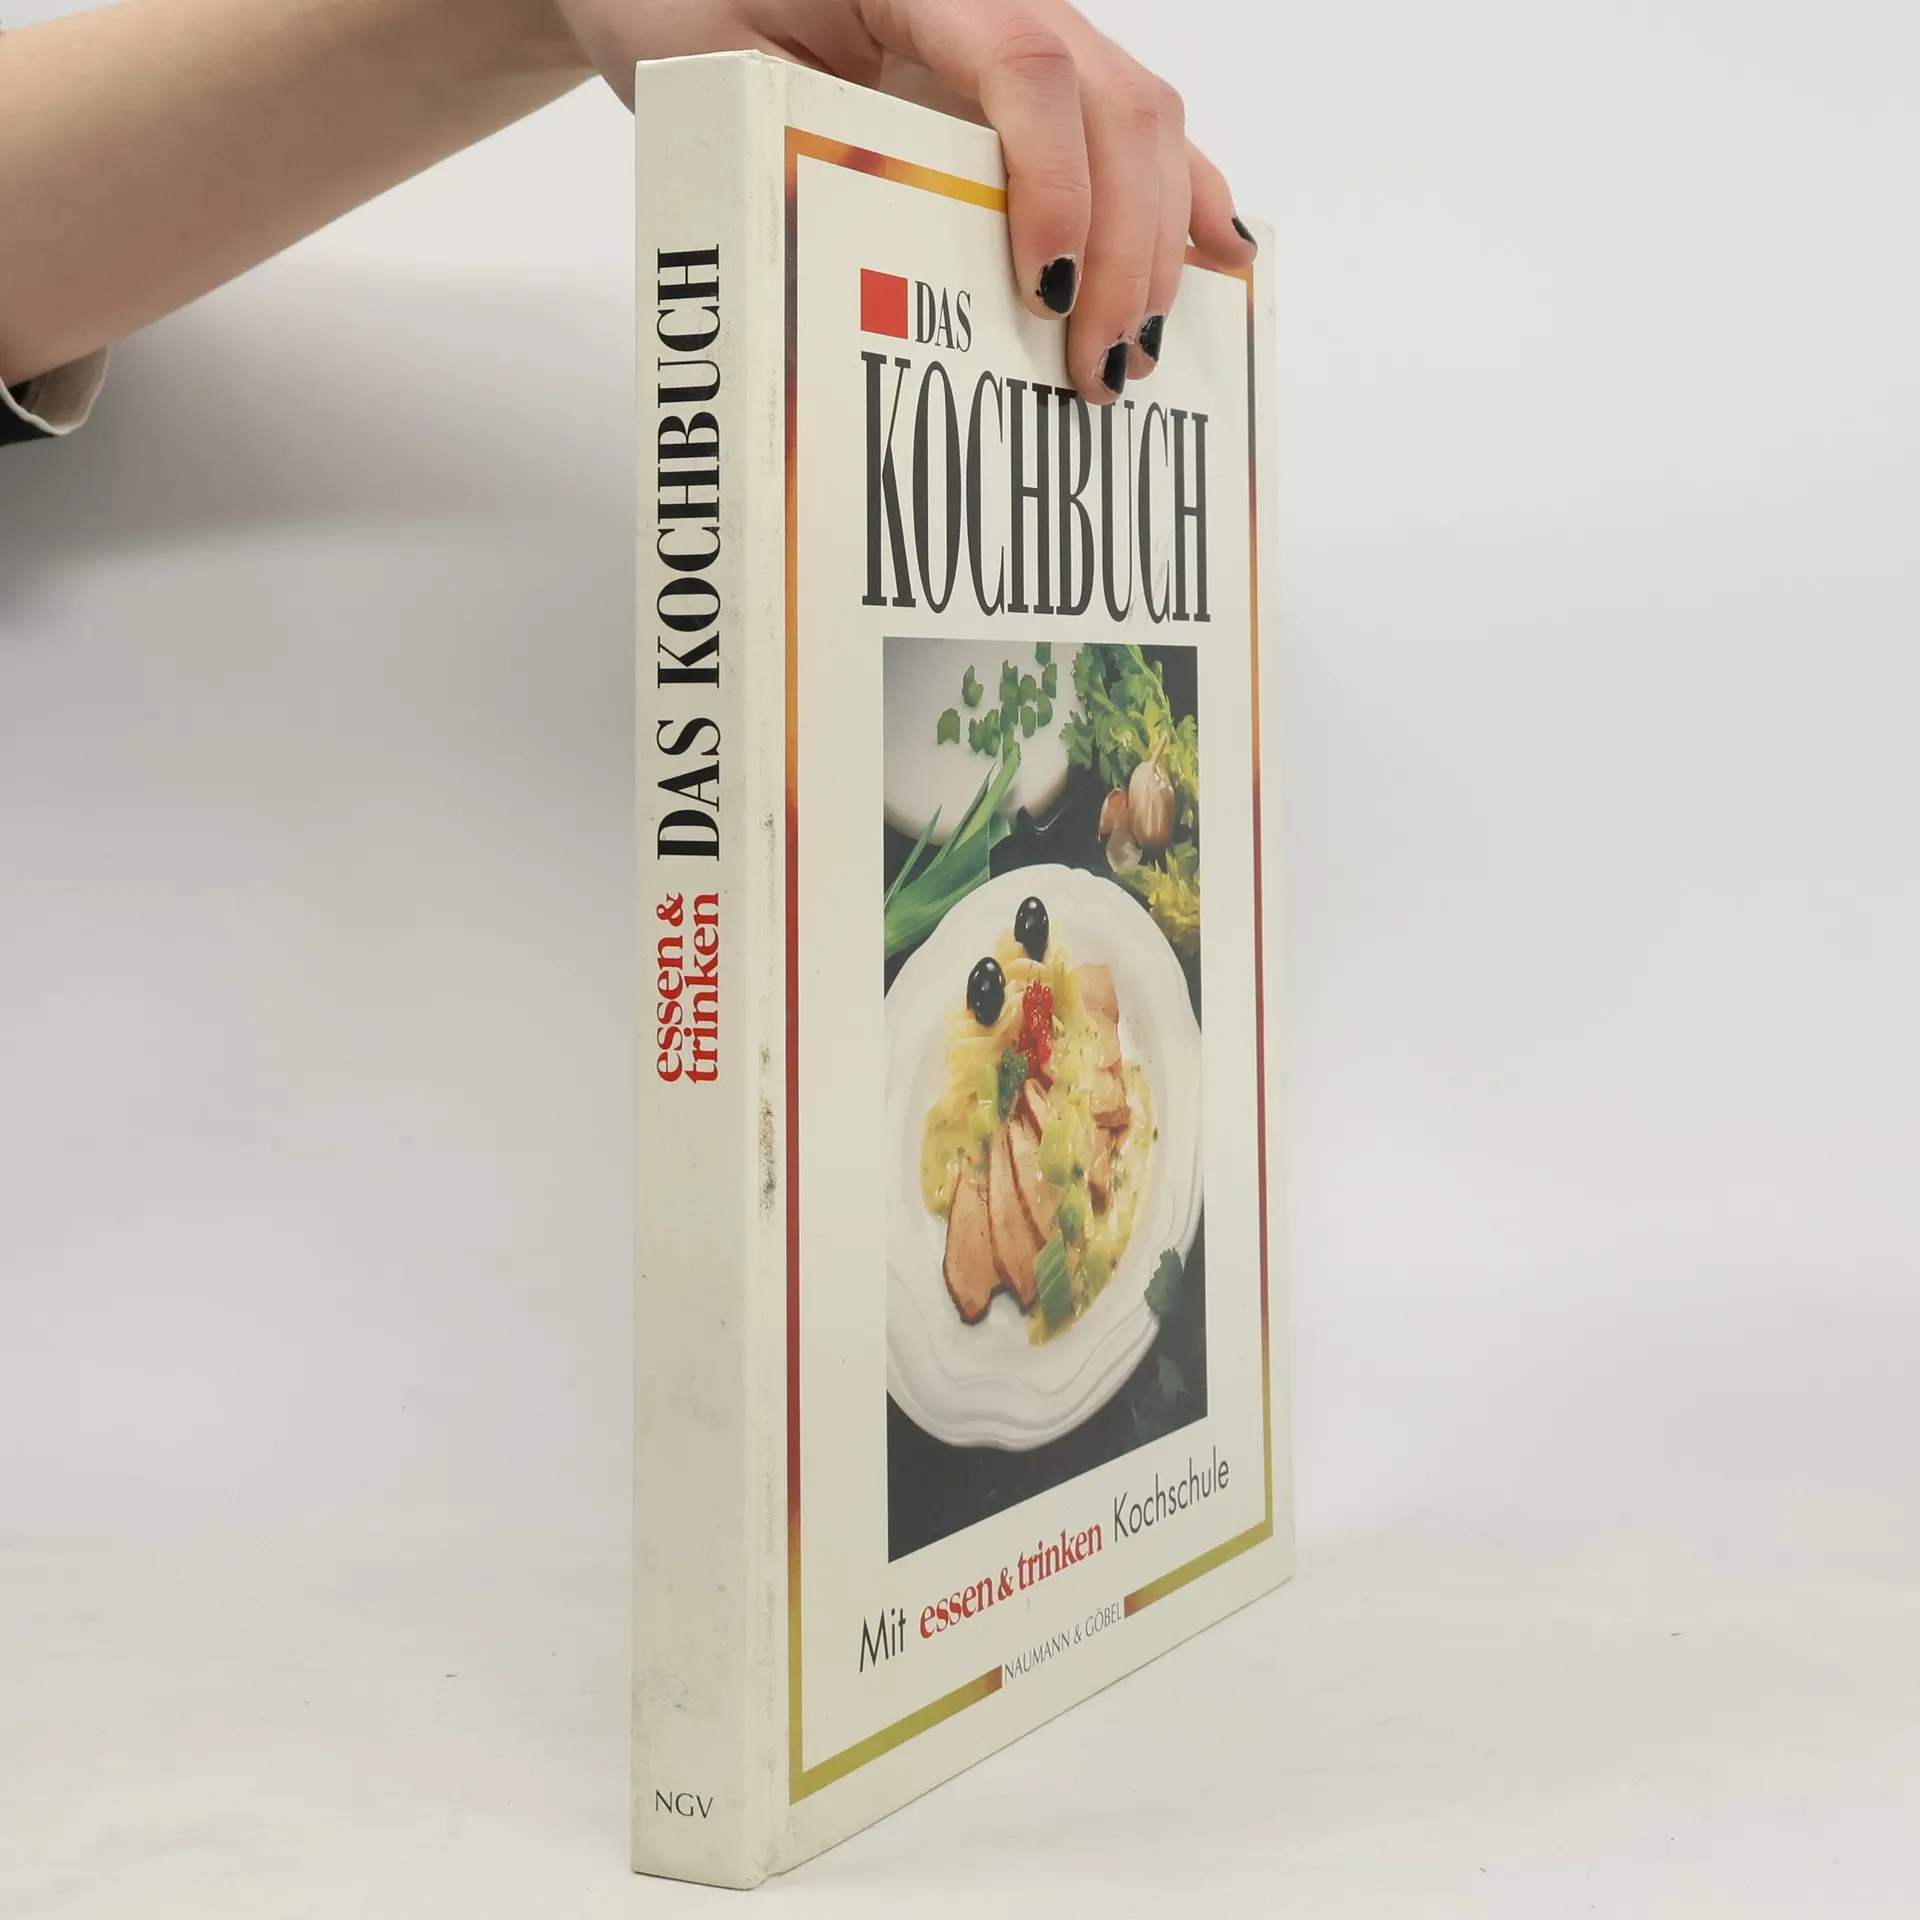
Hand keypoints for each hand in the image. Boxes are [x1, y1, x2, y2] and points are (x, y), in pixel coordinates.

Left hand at [551, 0, 1254, 402]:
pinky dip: (1175, 194)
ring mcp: (1022, 25)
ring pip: (1140, 115)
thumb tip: (876, 262)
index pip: (1026, 66)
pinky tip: (1217, 256)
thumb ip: (788, 135)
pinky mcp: (1026, 72)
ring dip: (1156, 239)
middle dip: (1125, 245)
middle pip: (1113, 102)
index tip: (1045, 295)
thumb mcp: (707, 68)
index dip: (1056, 185)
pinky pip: (1123, 124)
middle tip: (1099, 367)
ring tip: (1136, 350)